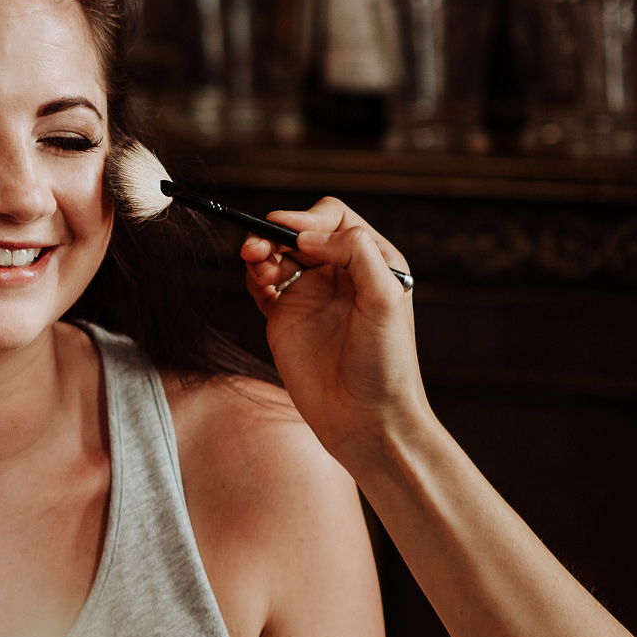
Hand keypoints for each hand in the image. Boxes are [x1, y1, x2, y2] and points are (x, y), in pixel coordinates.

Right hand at [240, 199, 425, 464]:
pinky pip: (260, 284)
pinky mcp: (284, 318)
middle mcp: (339, 274)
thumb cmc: (385, 363)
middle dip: (276, 233)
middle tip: (257, 248)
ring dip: (261, 251)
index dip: (309, 219)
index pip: (333, 218)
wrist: (364, 418)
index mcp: (372, 262)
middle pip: (298, 232)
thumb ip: (354, 253)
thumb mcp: (385, 299)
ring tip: (256, 265)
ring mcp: (309, 295)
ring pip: (276, 254)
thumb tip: (307, 235)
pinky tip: (256, 282)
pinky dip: (252, 276)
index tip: (293, 237)